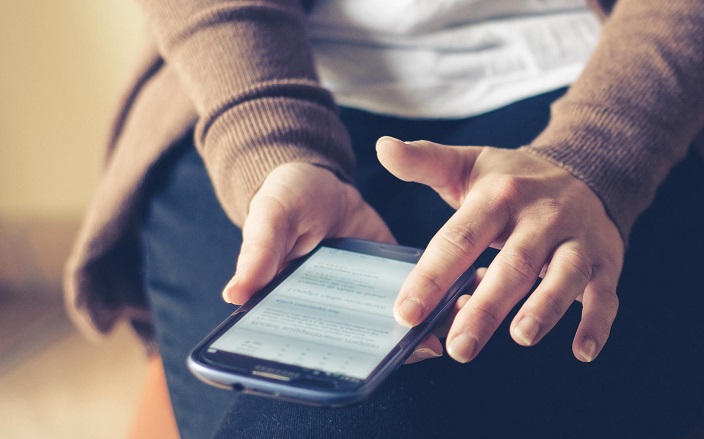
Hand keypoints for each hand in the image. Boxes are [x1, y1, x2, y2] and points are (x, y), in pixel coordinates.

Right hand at [219, 162, 442, 363]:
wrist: (321, 179)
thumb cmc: (285, 199)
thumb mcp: (270, 216)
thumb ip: (259, 252)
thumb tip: (235, 294)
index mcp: (297, 305)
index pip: (314, 343)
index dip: (338, 360)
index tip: (365, 367)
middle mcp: (334, 309)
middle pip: (362, 342)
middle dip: (393, 349)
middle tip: (424, 346)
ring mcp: (367, 295)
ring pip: (394, 324)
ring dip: (422, 328)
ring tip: (451, 326)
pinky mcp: (393, 274)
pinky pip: (418, 294)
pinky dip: (439, 298)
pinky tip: (462, 295)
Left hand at [377, 137, 623, 362]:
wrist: (587, 167)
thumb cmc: (514, 179)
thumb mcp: (468, 165)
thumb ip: (424, 161)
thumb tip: (382, 146)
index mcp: (499, 196)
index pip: (460, 238)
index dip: (431, 276)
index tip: (406, 313)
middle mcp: (540, 217)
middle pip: (512, 264)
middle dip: (486, 307)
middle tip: (459, 346)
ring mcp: (576, 239)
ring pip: (564, 275)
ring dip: (545, 307)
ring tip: (521, 337)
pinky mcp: (605, 261)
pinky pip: (605, 294)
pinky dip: (597, 323)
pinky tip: (582, 351)